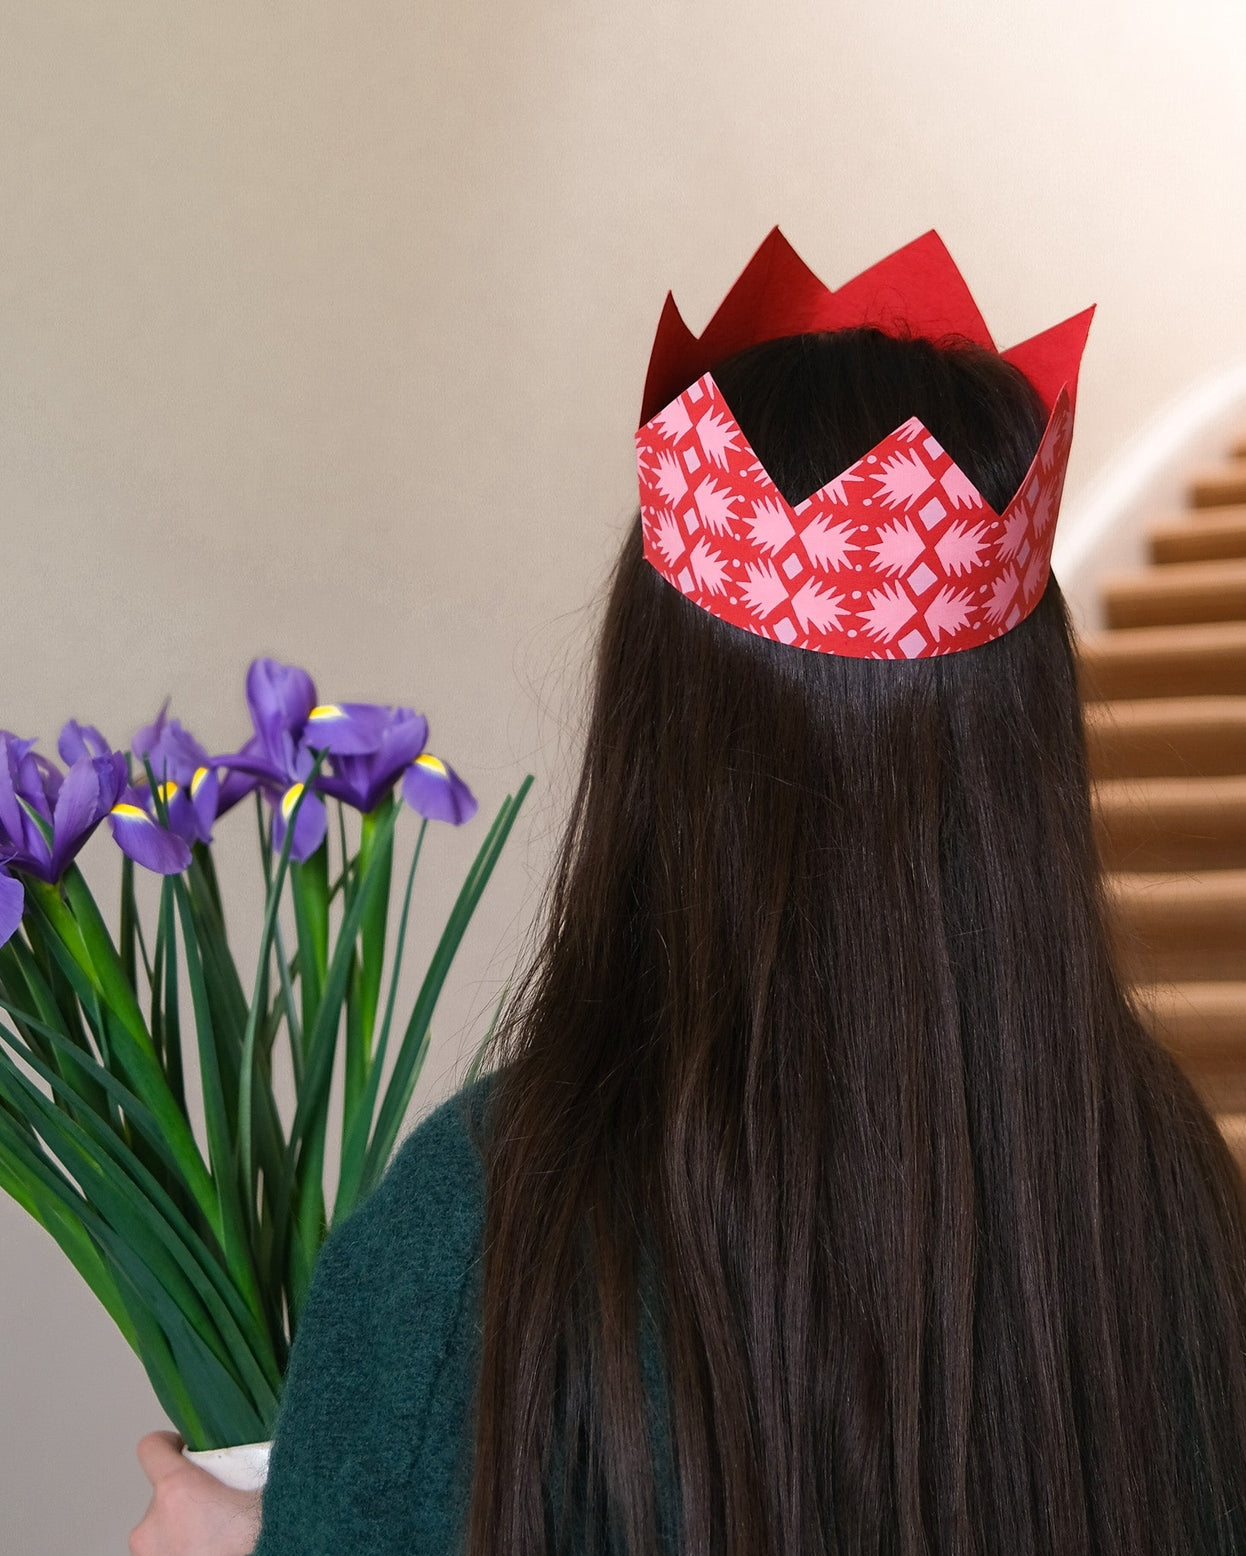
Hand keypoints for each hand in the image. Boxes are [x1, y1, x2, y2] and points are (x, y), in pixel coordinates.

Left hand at [130, 1431, 262, 1555]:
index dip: (169, 1444)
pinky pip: (163, 1554)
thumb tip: (268, 1446)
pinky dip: (181, 1552)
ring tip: (217, 1540)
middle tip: (219, 1508)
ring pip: (160, 1532)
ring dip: (181, 1531)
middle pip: (161, 1496)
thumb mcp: (264, 1489)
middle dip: (187, 1499)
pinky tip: (210, 1551)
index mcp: (177, 1491)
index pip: (151, 1448)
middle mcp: (151, 1525)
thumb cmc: (264, 1536)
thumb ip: (250, 1466)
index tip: (185, 1449)